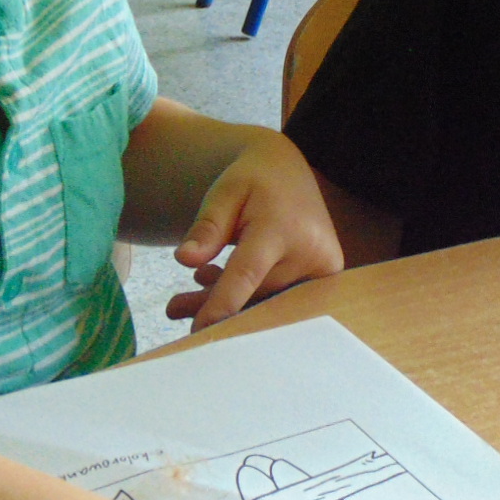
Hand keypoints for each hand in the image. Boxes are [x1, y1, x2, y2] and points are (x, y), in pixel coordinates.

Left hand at [166, 132, 343, 328]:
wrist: (290, 168)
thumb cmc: (253, 179)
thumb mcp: (224, 193)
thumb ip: (207, 227)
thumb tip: (184, 260)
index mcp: (281, 227)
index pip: (248, 274)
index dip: (222, 304)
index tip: (200, 330)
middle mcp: (310, 251)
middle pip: (254, 292)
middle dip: (213, 304)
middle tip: (173, 309)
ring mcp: (323, 265)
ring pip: (266, 298)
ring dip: (227, 303)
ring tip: (183, 302)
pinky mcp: (326, 275)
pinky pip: (281, 294)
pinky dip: (249, 294)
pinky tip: (217, 283)